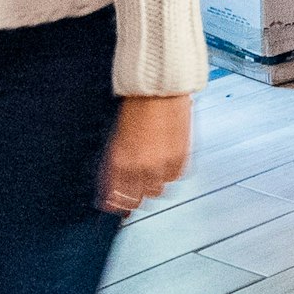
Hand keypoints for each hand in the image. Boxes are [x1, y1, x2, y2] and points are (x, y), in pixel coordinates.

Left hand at [101, 92, 192, 214]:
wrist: (159, 87)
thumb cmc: (136, 106)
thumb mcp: (116, 139)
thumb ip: (114, 167)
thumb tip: (112, 191)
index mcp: (120, 162)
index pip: (117, 199)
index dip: (117, 204)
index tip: (116, 206)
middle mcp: (141, 166)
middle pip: (139, 199)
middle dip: (135, 195)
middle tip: (135, 187)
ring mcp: (163, 163)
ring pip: (158, 191)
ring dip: (154, 184)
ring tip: (152, 170)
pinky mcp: (181, 156)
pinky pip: (176, 177)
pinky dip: (171, 173)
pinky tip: (165, 161)